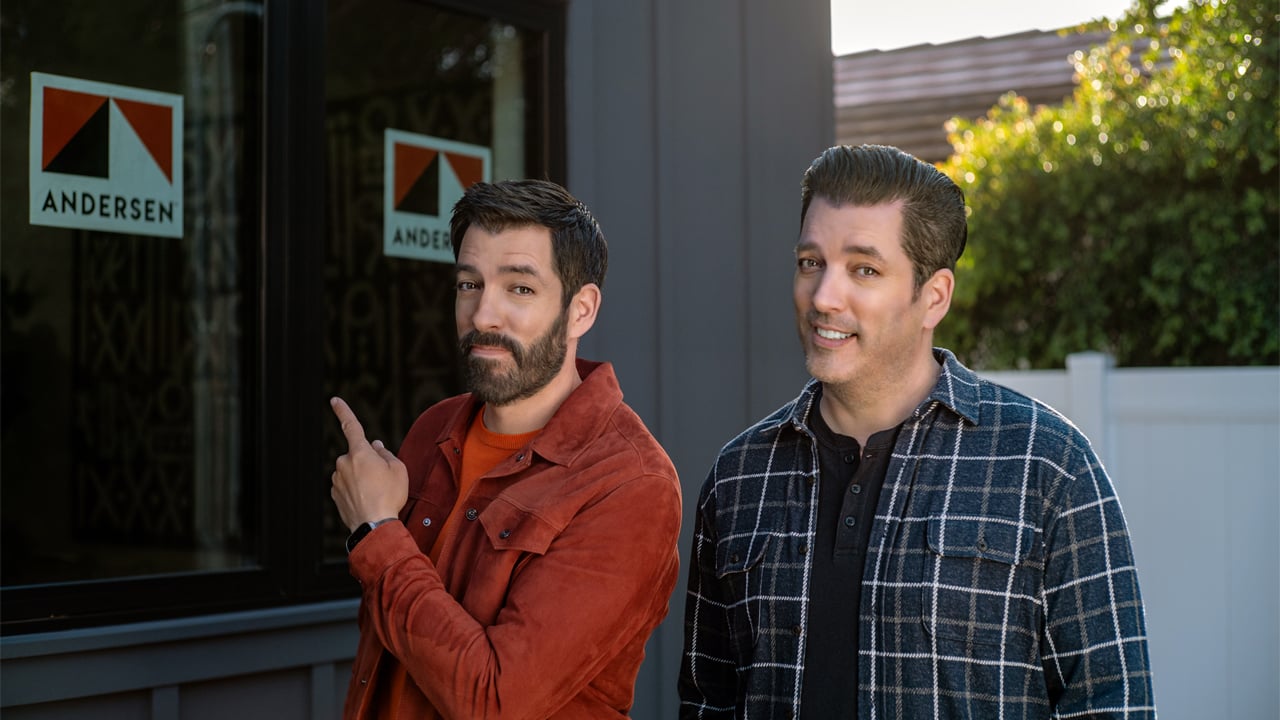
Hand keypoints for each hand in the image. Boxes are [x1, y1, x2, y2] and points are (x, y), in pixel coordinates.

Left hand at [329, 396, 408, 531]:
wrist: (374, 525)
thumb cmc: (389, 495)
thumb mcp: (398, 470)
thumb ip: (386, 454)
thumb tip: (376, 446)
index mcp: (359, 452)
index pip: (351, 426)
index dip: (343, 411)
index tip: (334, 400)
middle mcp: (344, 463)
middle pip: (357, 456)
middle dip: (368, 463)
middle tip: (383, 479)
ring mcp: (337, 480)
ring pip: (352, 472)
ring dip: (362, 478)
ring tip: (377, 493)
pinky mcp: (335, 495)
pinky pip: (347, 487)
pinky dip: (356, 491)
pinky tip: (367, 501)